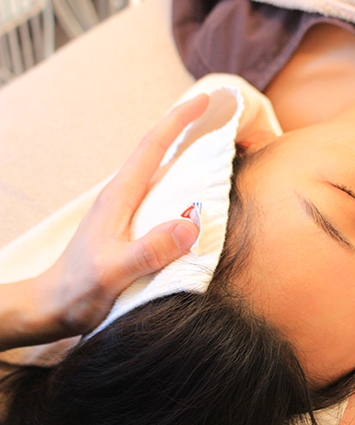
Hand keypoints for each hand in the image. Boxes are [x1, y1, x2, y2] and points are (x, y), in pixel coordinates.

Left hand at [0, 94, 208, 350]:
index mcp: (119, 197)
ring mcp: (125, 209)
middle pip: (157, 150)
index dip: (178, 120)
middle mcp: (123, 196)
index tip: (203, 100)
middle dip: (186, 126)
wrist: (49, 306)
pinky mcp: (129, 224)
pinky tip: (193, 188)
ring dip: (184, 151)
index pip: (152, 147)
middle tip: (217, 114)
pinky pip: (160, 192)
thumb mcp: (114, 272)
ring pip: (159, 169)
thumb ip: (150, 249)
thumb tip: (191, 223)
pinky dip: (180, 179)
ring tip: (212, 141)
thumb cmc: (77, 291)